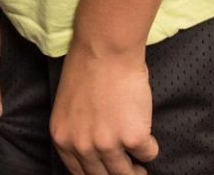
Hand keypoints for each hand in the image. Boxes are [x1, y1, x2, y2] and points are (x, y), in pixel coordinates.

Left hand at [50, 43, 155, 174]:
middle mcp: (82, 146)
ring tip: (141, 166)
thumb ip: (77, 133)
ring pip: (127, 173)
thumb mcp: (68, 108)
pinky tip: (146, 132)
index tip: (108, 173)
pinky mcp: (132, 138)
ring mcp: (107, 144)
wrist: (104, 50)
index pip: (79, 174)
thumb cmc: (87, 70)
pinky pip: (148, 153)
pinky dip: (151, 146)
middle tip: (131, 171)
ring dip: (137, 170)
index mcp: (62, 138)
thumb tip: (95, 155)